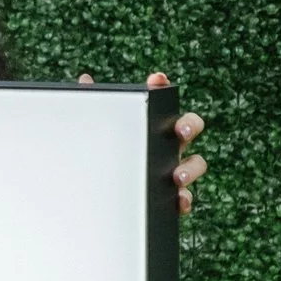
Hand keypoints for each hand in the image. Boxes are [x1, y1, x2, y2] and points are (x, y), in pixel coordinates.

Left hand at [79, 69, 207, 213]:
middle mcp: (166, 145)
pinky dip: (184, 199)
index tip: (156, 79)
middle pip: (190, 127)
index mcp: (150, 126)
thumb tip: (85, 80)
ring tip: (176, 176)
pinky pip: (185, 198)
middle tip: (179, 130)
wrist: (99, 202)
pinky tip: (178, 201)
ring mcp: (172, 170)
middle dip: (189, 124)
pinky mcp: (170, 196)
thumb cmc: (105, 161)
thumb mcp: (97, 134)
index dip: (161, 87)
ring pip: (195, 164)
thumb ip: (93, 107)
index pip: (160, 101)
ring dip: (190, 168)